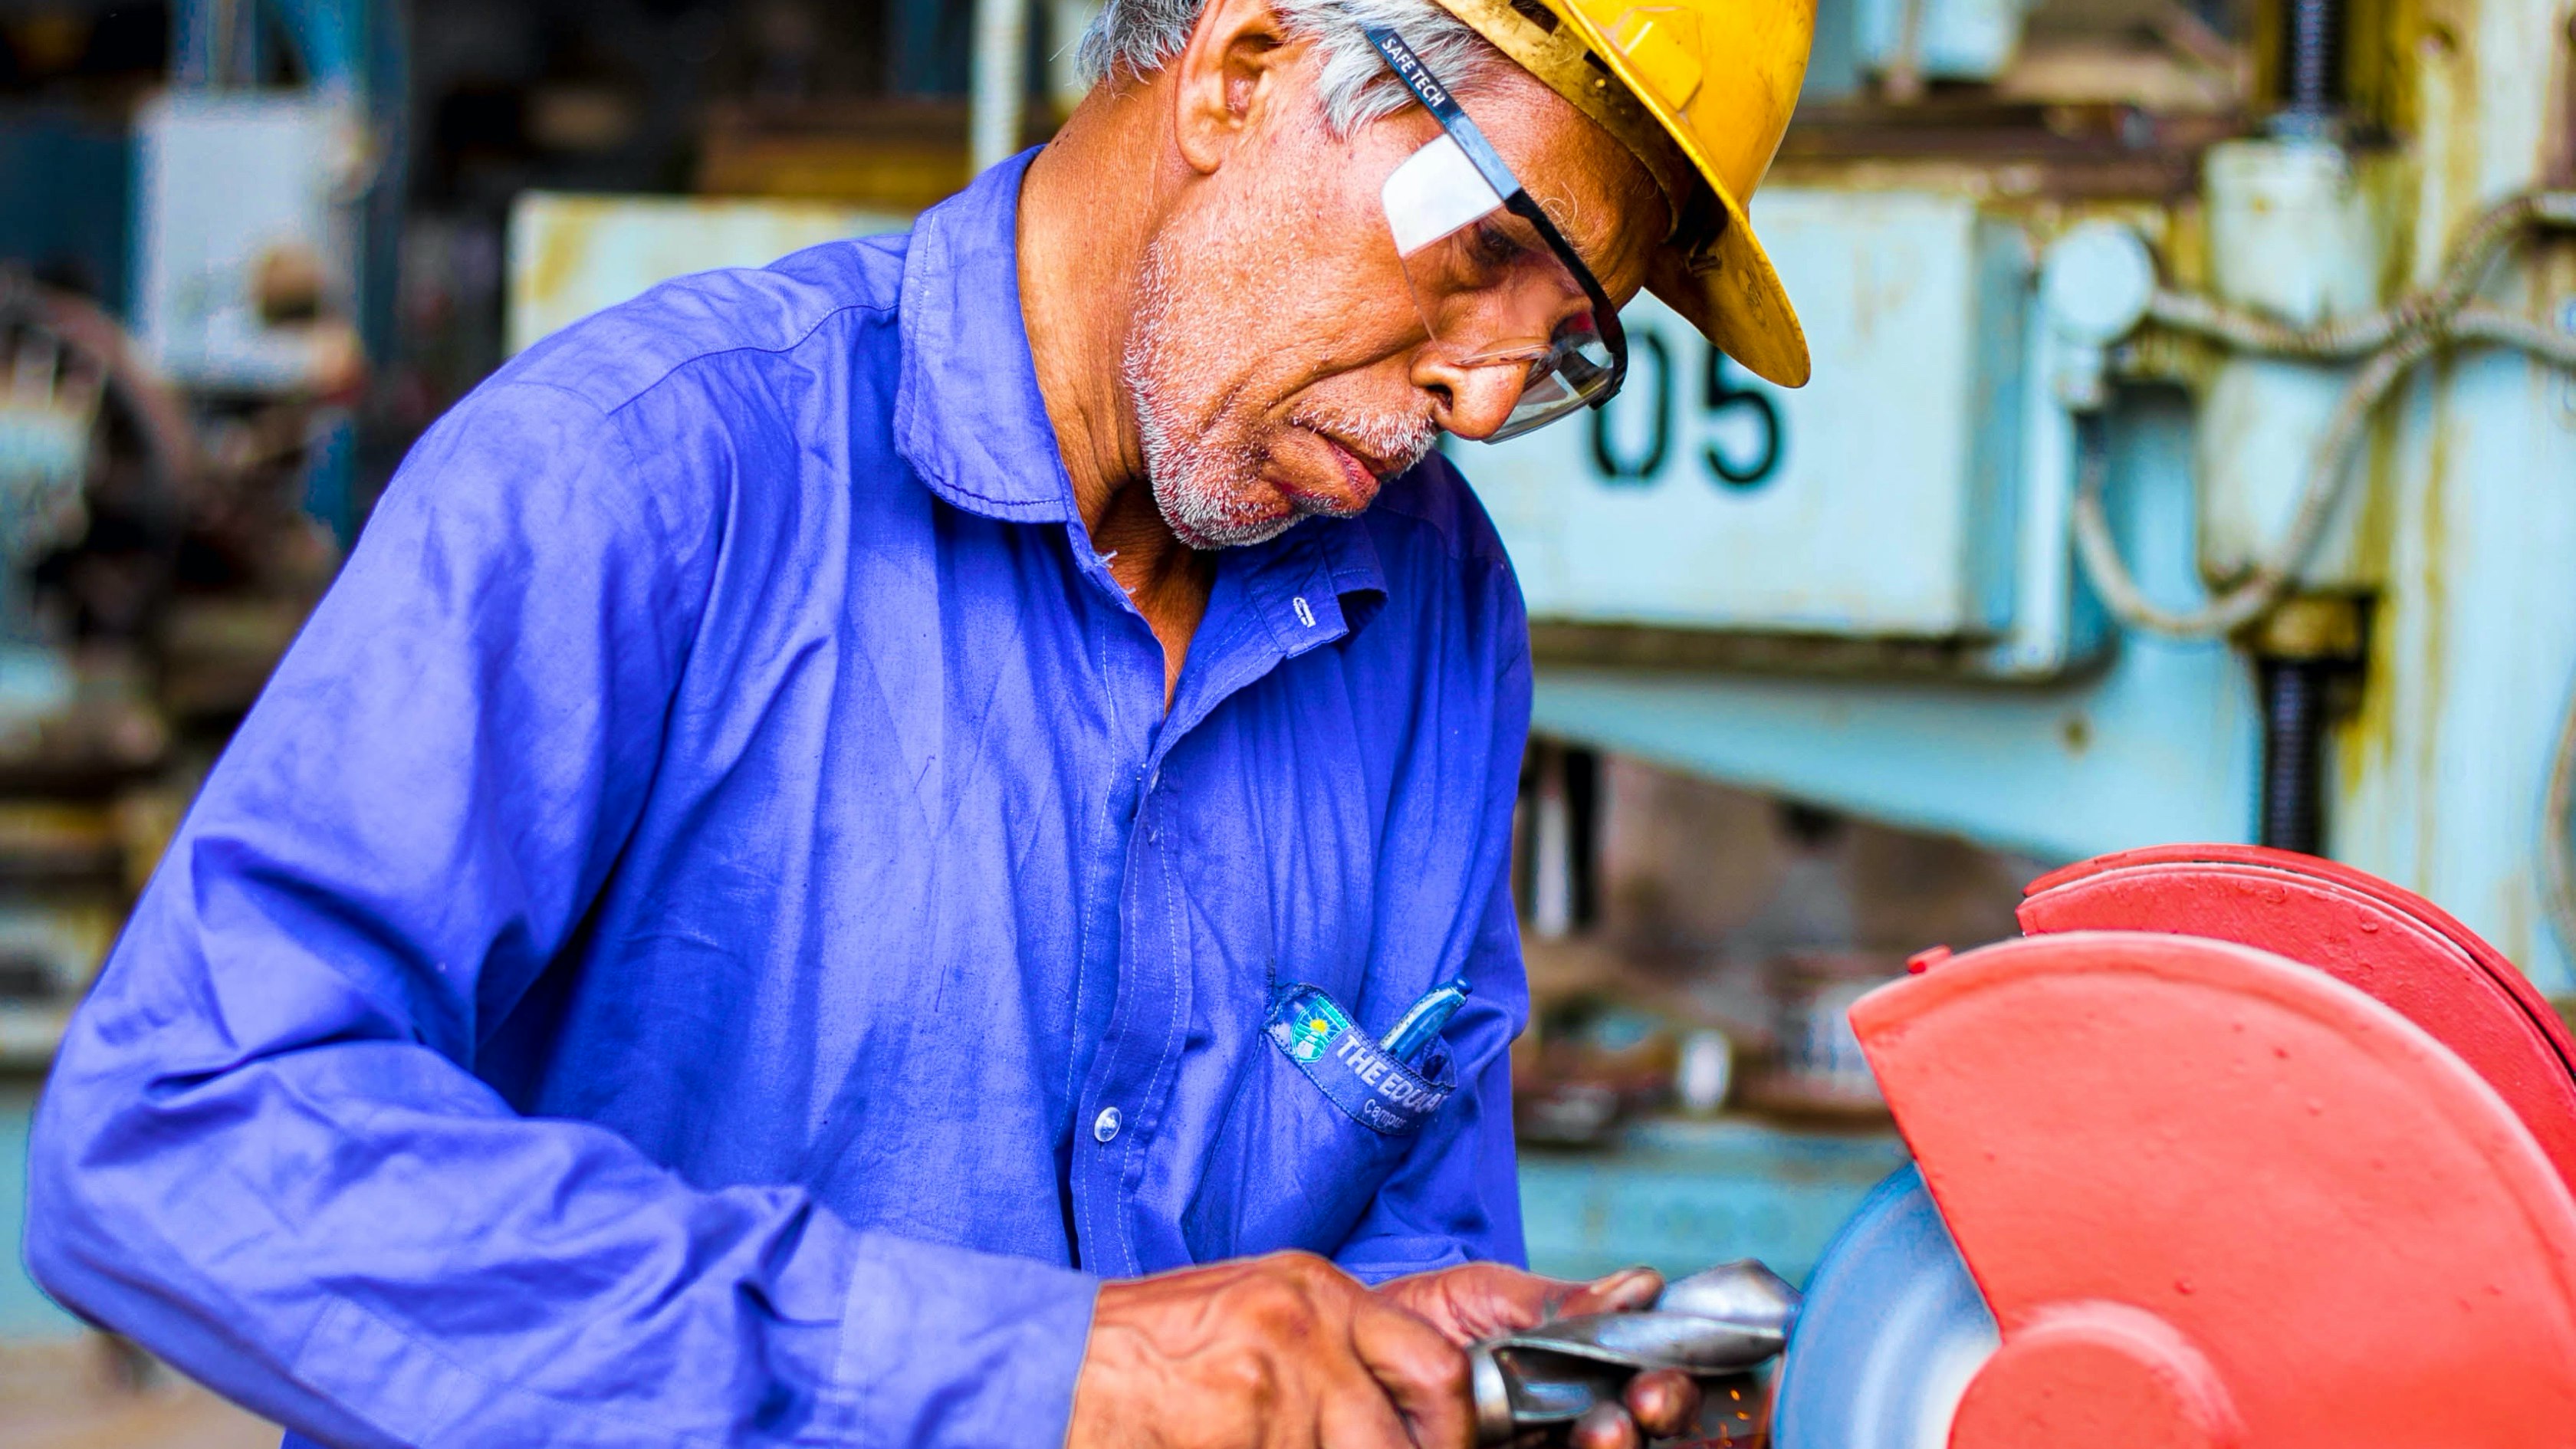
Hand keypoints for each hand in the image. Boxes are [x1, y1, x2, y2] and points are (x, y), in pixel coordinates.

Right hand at [1069, 1251, 1474, 1448]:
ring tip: (1261, 1445)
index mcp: (1316, 1290)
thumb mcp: (1252, 1314)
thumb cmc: (1146, 1348)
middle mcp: (1307, 1327)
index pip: (1435, 1365)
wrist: (1055, 1363)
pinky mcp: (1247, 1430)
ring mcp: (1277, 1383)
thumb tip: (1395, 1411)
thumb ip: (1328, 1348)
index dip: (1450, 1429)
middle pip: (1405, 1436)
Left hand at [1375, 1264, 1700, 1448]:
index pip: (1649, 1383)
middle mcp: (1571, 1421)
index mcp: (1581, 1372)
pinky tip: (1569, 1439)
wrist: (1343, 1346)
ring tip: (1607, 1426)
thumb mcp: (1487, 1296)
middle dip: (1660, 1416)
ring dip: (1617, 1445)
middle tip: (1649, 1401)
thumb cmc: (1418, 1317)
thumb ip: (1559, 1303)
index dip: (1671, 1386)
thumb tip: (1642, 1286)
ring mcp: (1538, 1447)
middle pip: (1642, 1432)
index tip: (1662, 1376)